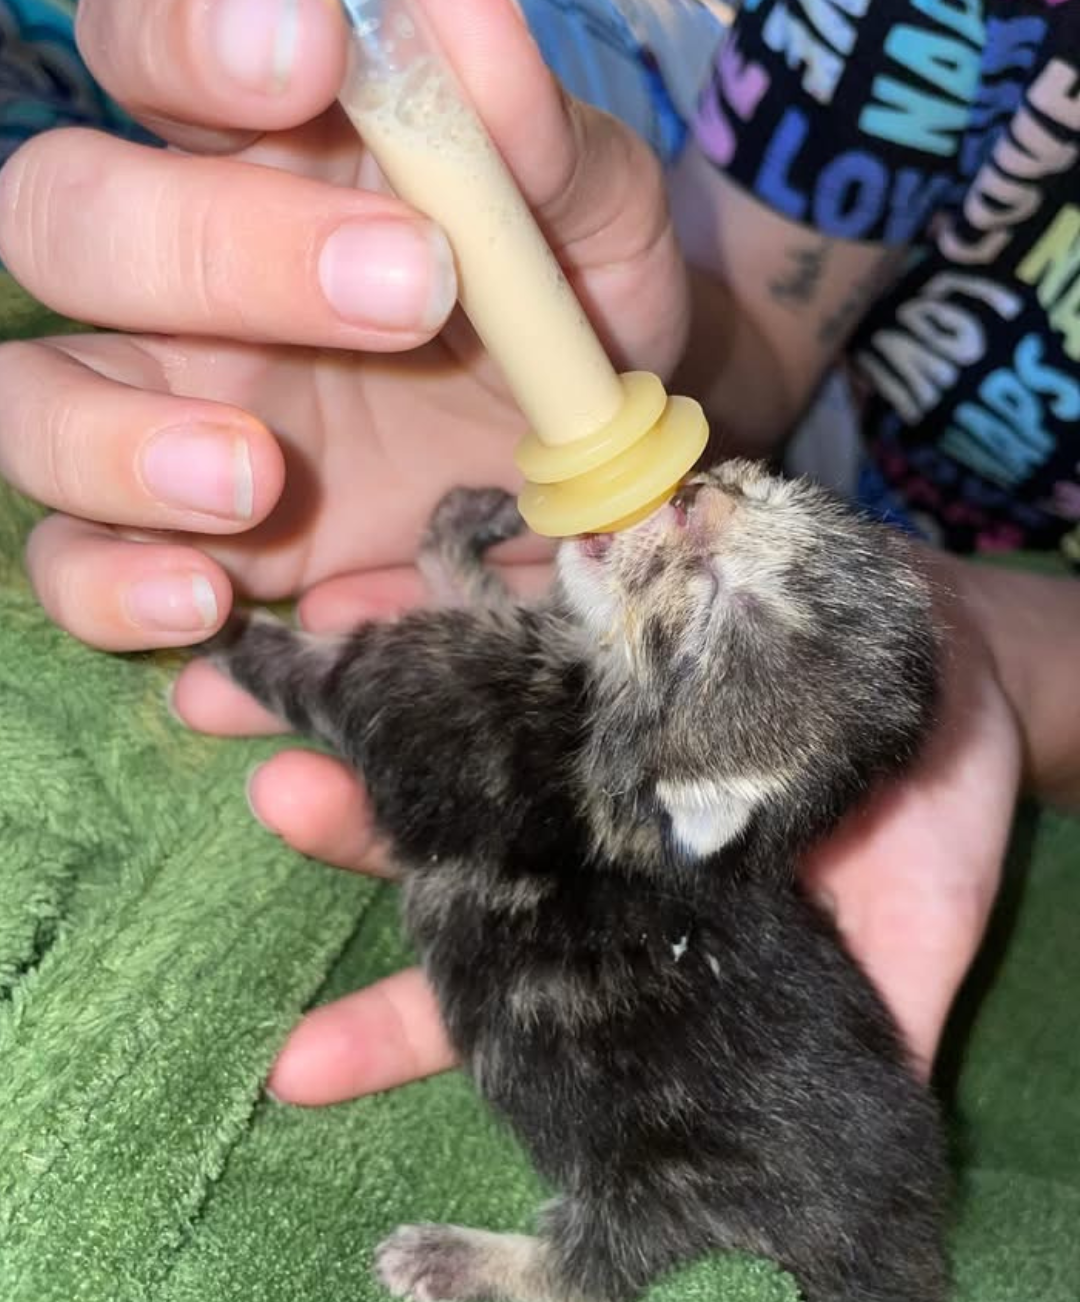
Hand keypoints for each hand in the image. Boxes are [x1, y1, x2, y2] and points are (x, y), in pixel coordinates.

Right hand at [0, 0, 687, 648]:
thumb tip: (470, 21)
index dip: (190, 33)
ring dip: (116, 441)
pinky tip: (209, 609)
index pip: (153, 45)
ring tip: (256, 477)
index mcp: (267, 149)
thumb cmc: (575, 307)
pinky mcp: (182, 543)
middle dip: (211, 251)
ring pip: (30, 403)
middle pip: (66, 222)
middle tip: (408, 296)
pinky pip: (79, 566)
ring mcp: (165, 414)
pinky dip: (115, 592)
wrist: (593, 467)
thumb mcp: (592, 218)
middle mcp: (184, 276)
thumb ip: (536, 138)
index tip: (309, 52)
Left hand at [175, 551, 1026, 1104]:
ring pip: (456, 711)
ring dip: (365, 702)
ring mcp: (590, 706)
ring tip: (271, 690)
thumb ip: (856, 1028)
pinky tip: (366, 593)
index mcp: (633, 912)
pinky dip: (443, 593)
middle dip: (353, 828)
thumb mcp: (914, 937)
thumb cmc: (932, 814)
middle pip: (449, 832)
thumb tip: (809, 1170)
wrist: (963, 673)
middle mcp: (586, 813)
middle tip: (279, 805)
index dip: (404, 1030)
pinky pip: (515, 593)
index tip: (300, 1069)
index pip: (504, 983)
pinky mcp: (614, 608)